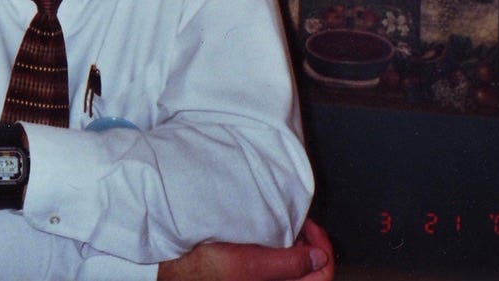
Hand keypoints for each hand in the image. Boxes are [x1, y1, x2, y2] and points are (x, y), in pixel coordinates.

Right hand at [157, 218, 333, 280]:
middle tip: (301, 223)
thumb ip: (288, 263)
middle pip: (311, 272)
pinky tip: (270, 233)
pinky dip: (281, 247)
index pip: (322, 276)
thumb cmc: (204, 269)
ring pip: (296, 267)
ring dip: (296, 245)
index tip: (313, 228)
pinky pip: (279, 264)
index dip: (323, 249)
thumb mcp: (250, 263)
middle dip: (310, 245)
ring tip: (286, 226)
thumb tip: (319, 257)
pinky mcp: (253, 275)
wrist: (175, 266)